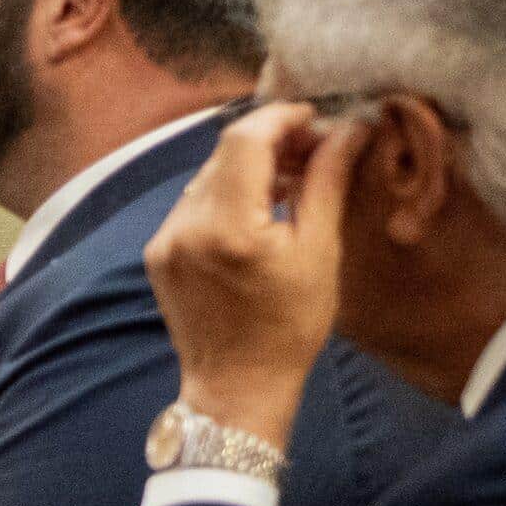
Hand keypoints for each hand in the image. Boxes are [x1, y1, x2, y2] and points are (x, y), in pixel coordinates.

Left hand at [144, 101, 370, 451]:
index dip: (282, 118)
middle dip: (270, 140)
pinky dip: (226, 194)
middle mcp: (185, 228)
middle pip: (224, 153)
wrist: (236, 386)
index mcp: (228, 228)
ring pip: (207, 176)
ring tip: (290, 182)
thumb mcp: (320, 250)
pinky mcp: (156, 253)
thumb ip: (326, 180)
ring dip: (248, 166)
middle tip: (313, 150)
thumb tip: (349, 125)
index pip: (244, 139)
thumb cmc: (289, 326)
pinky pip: (192, 204)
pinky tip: (257, 210)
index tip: (315, 121)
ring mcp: (164, 241)